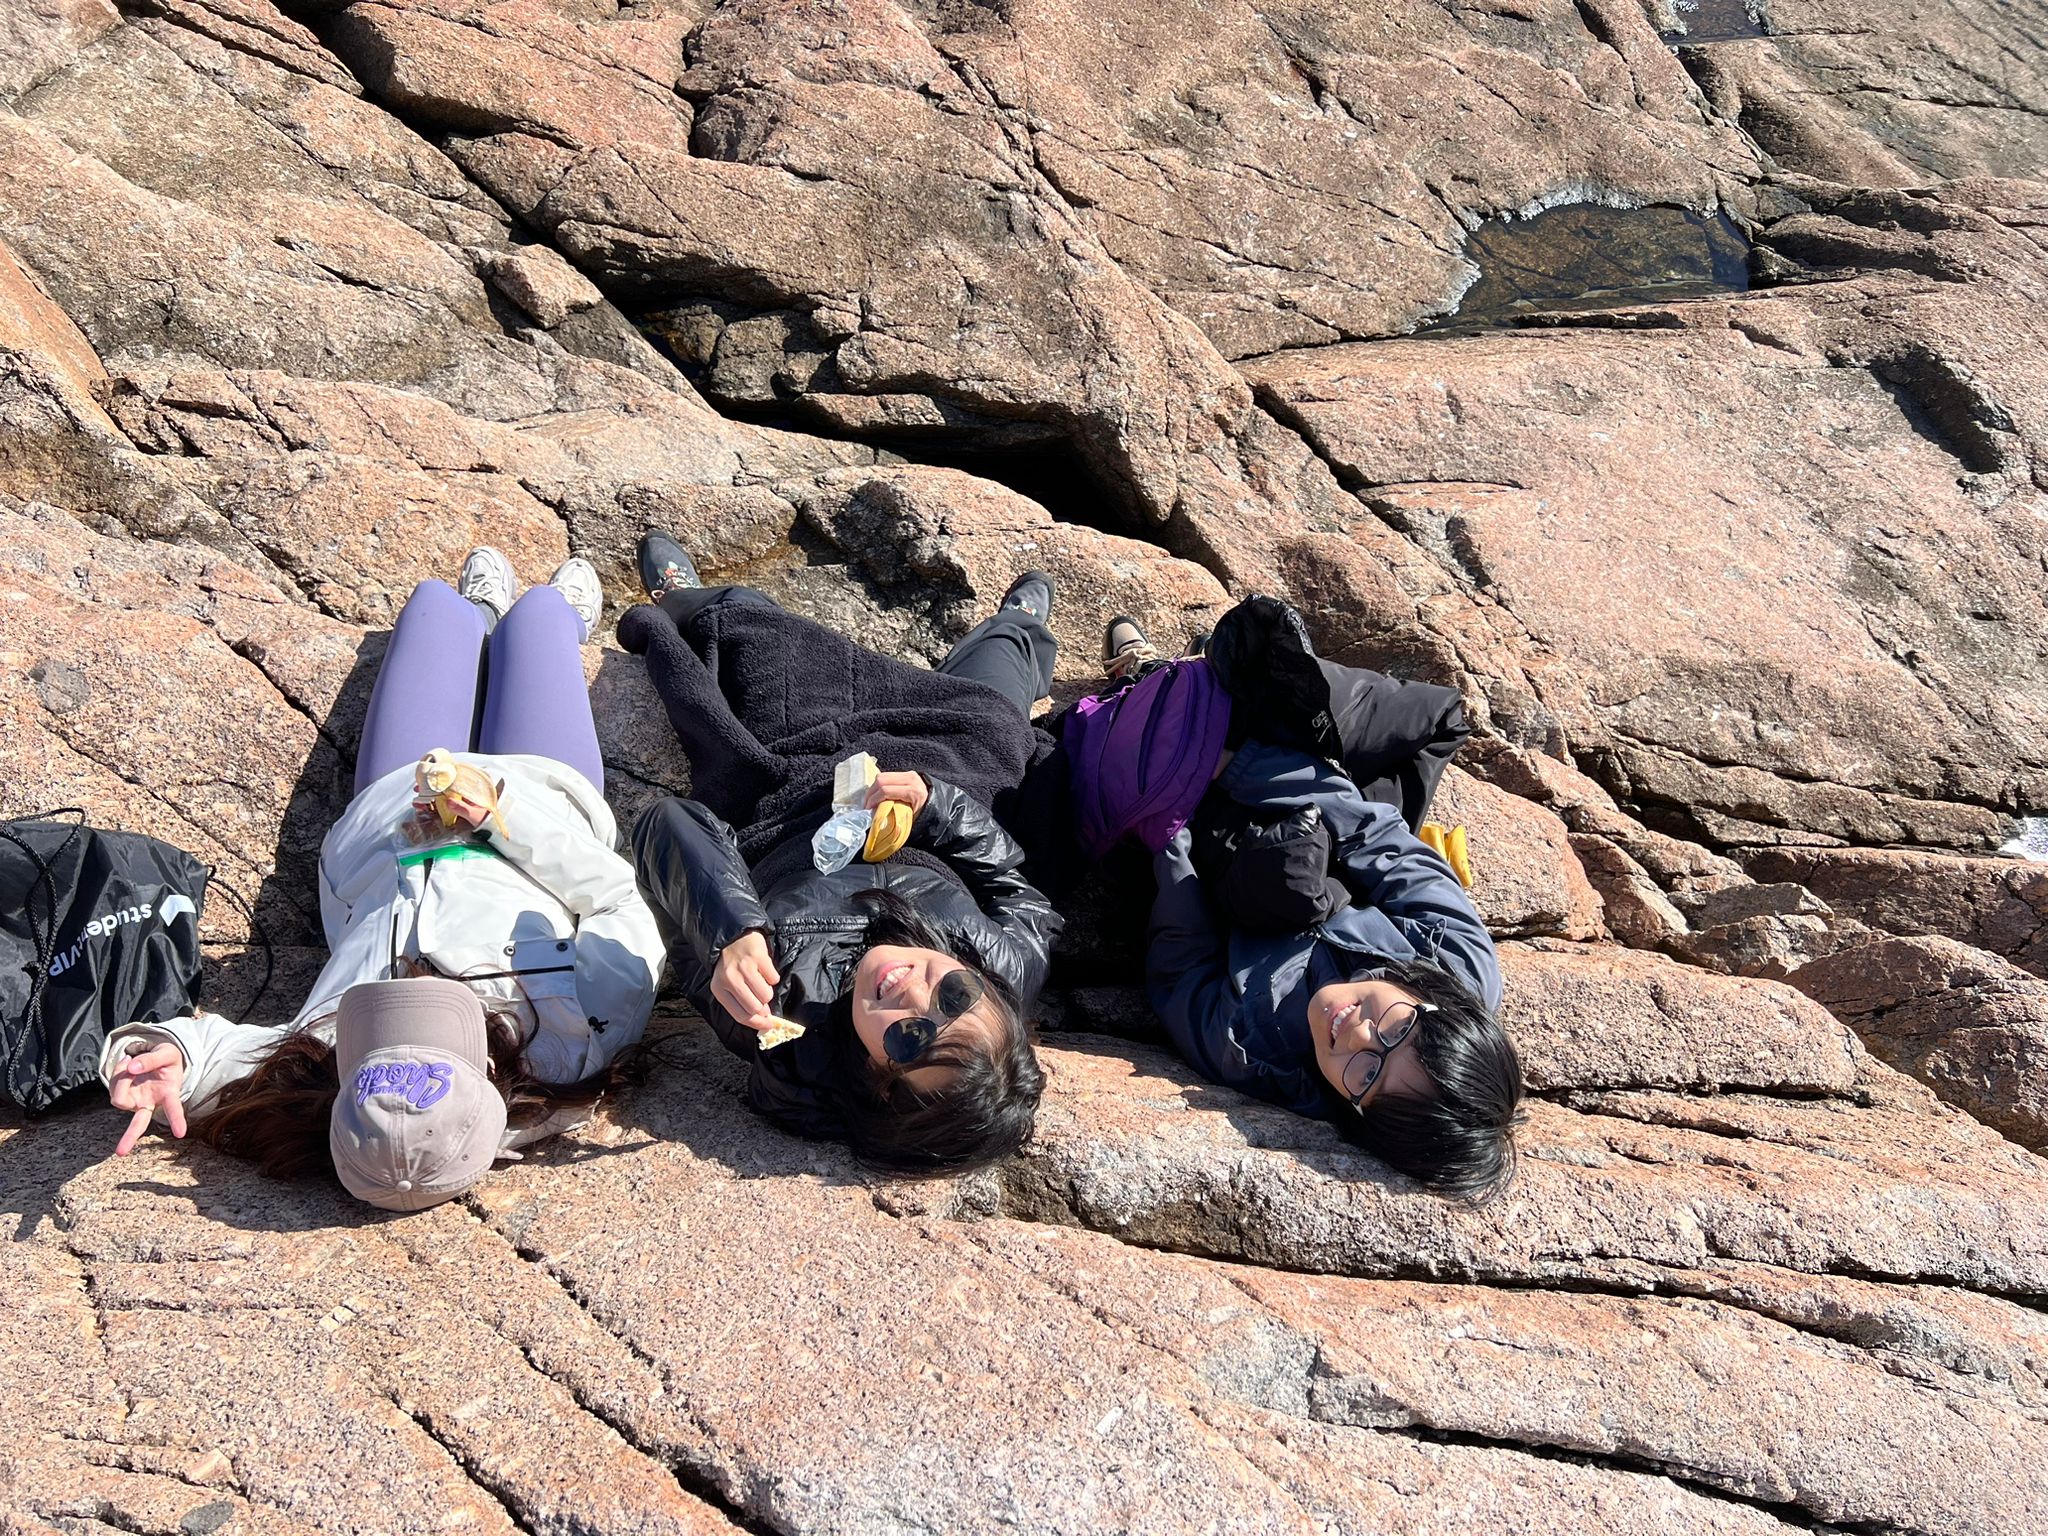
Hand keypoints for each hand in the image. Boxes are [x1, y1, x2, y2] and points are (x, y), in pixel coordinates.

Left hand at [108, 1041, 186, 1155]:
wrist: (157, 1058)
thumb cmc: (168, 1060)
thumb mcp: (168, 1053)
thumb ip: (152, 1059)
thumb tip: (131, 1068)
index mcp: (168, 1094)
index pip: (173, 1108)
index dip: (177, 1120)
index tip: (180, 1134)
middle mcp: (151, 1103)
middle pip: (139, 1123)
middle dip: (130, 1136)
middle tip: (120, 1152)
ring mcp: (135, 1102)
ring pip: (119, 1097)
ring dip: (120, 1077)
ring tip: (129, 1060)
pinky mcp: (123, 1097)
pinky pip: (113, 1086)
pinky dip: (116, 1072)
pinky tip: (126, 1065)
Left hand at [712, 930, 780, 1030]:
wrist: (732, 935)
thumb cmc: (730, 963)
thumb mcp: (727, 982)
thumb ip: (741, 1001)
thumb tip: (764, 1018)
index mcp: (719, 989)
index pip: (740, 1016)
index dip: (757, 1024)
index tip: (769, 1025)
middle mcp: (730, 979)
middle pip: (754, 1008)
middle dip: (763, 1007)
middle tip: (764, 1000)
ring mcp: (744, 968)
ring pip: (766, 995)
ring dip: (767, 991)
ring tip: (760, 980)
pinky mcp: (758, 957)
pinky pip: (773, 979)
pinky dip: (772, 977)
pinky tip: (763, 969)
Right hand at [864, 771, 928, 818]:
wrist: (938, 805)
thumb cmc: (923, 815)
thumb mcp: (909, 817)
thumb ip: (893, 815)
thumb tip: (875, 816)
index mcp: (913, 792)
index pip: (886, 791)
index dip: (873, 800)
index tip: (868, 809)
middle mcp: (911, 779)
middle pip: (881, 780)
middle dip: (870, 793)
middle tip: (866, 805)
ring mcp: (909, 774)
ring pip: (882, 776)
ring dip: (873, 788)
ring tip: (870, 800)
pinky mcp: (907, 773)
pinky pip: (887, 776)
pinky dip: (879, 785)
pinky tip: (877, 794)